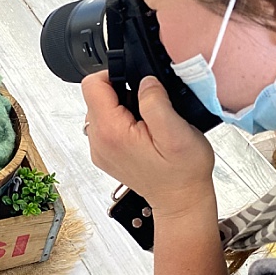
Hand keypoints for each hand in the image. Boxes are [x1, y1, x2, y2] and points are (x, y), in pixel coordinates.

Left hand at [81, 71, 215, 217]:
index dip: (114, 74)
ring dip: (123, 108)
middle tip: (149, 109)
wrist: (181, 200)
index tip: (135, 82)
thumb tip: (144, 81)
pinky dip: (123, 122)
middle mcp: (99, 142)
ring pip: (102, 110)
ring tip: (148, 124)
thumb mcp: (176, 132)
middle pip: (96, 97)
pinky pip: (107, 125)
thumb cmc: (182, 172)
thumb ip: (155, 101)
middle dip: (122, 93)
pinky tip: (143, 134)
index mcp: (111, 132)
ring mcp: (100, 150)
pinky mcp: (107, 154)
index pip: (92, 85)